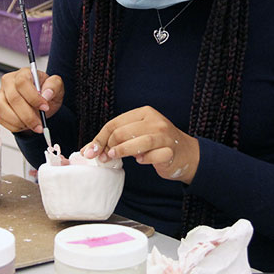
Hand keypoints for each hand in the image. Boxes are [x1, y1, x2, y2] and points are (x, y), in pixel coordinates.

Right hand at [0, 68, 63, 134]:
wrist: (41, 104)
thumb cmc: (46, 93)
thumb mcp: (57, 87)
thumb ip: (54, 86)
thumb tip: (46, 94)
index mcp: (24, 73)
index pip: (22, 83)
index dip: (33, 97)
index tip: (45, 107)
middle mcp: (9, 82)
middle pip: (14, 98)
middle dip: (28, 115)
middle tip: (40, 124)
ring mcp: (1, 95)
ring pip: (3, 109)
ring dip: (20, 122)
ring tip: (33, 125)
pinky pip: (1, 119)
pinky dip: (14, 126)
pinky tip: (25, 125)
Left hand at [81, 106, 198, 183]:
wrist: (185, 153)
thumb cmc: (155, 144)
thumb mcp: (136, 135)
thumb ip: (115, 139)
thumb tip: (88, 150)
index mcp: (144, 113)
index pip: (115, 123)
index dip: (100, 138)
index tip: (91, 152)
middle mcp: (155, 121)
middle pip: (124, 132)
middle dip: (109, 146)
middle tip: (104, 157)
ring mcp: (165, 136)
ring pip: (140, 142)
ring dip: (123, 151)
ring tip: (113, 157)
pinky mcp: (171, 150)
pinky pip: (154, 156)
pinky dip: (145, 159)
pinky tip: (141, 161)